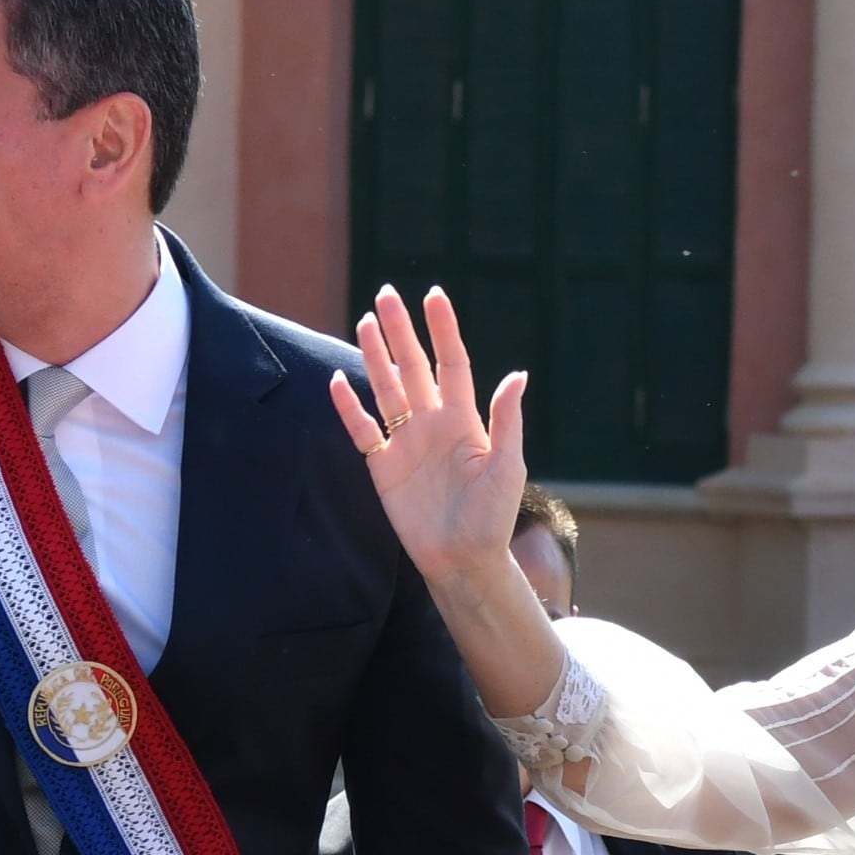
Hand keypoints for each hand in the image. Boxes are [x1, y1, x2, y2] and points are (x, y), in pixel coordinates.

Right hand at [329, 286, 528, 589]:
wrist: (463, 560)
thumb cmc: (492, 517)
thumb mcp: (506, 467)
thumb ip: (506, 420)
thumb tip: (517, 374)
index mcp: (464, 420)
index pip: (451, 363)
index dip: (442, 330)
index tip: (433, 296)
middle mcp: (433, 424)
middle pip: (413, 367)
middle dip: (400, 331)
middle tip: (385, 294)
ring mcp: (406, 443)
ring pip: (386, 390)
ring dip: (374, 358)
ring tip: (364, 323)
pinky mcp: (383, 467)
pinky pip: (363, 430)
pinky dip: (349, 408)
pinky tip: (337, 382)